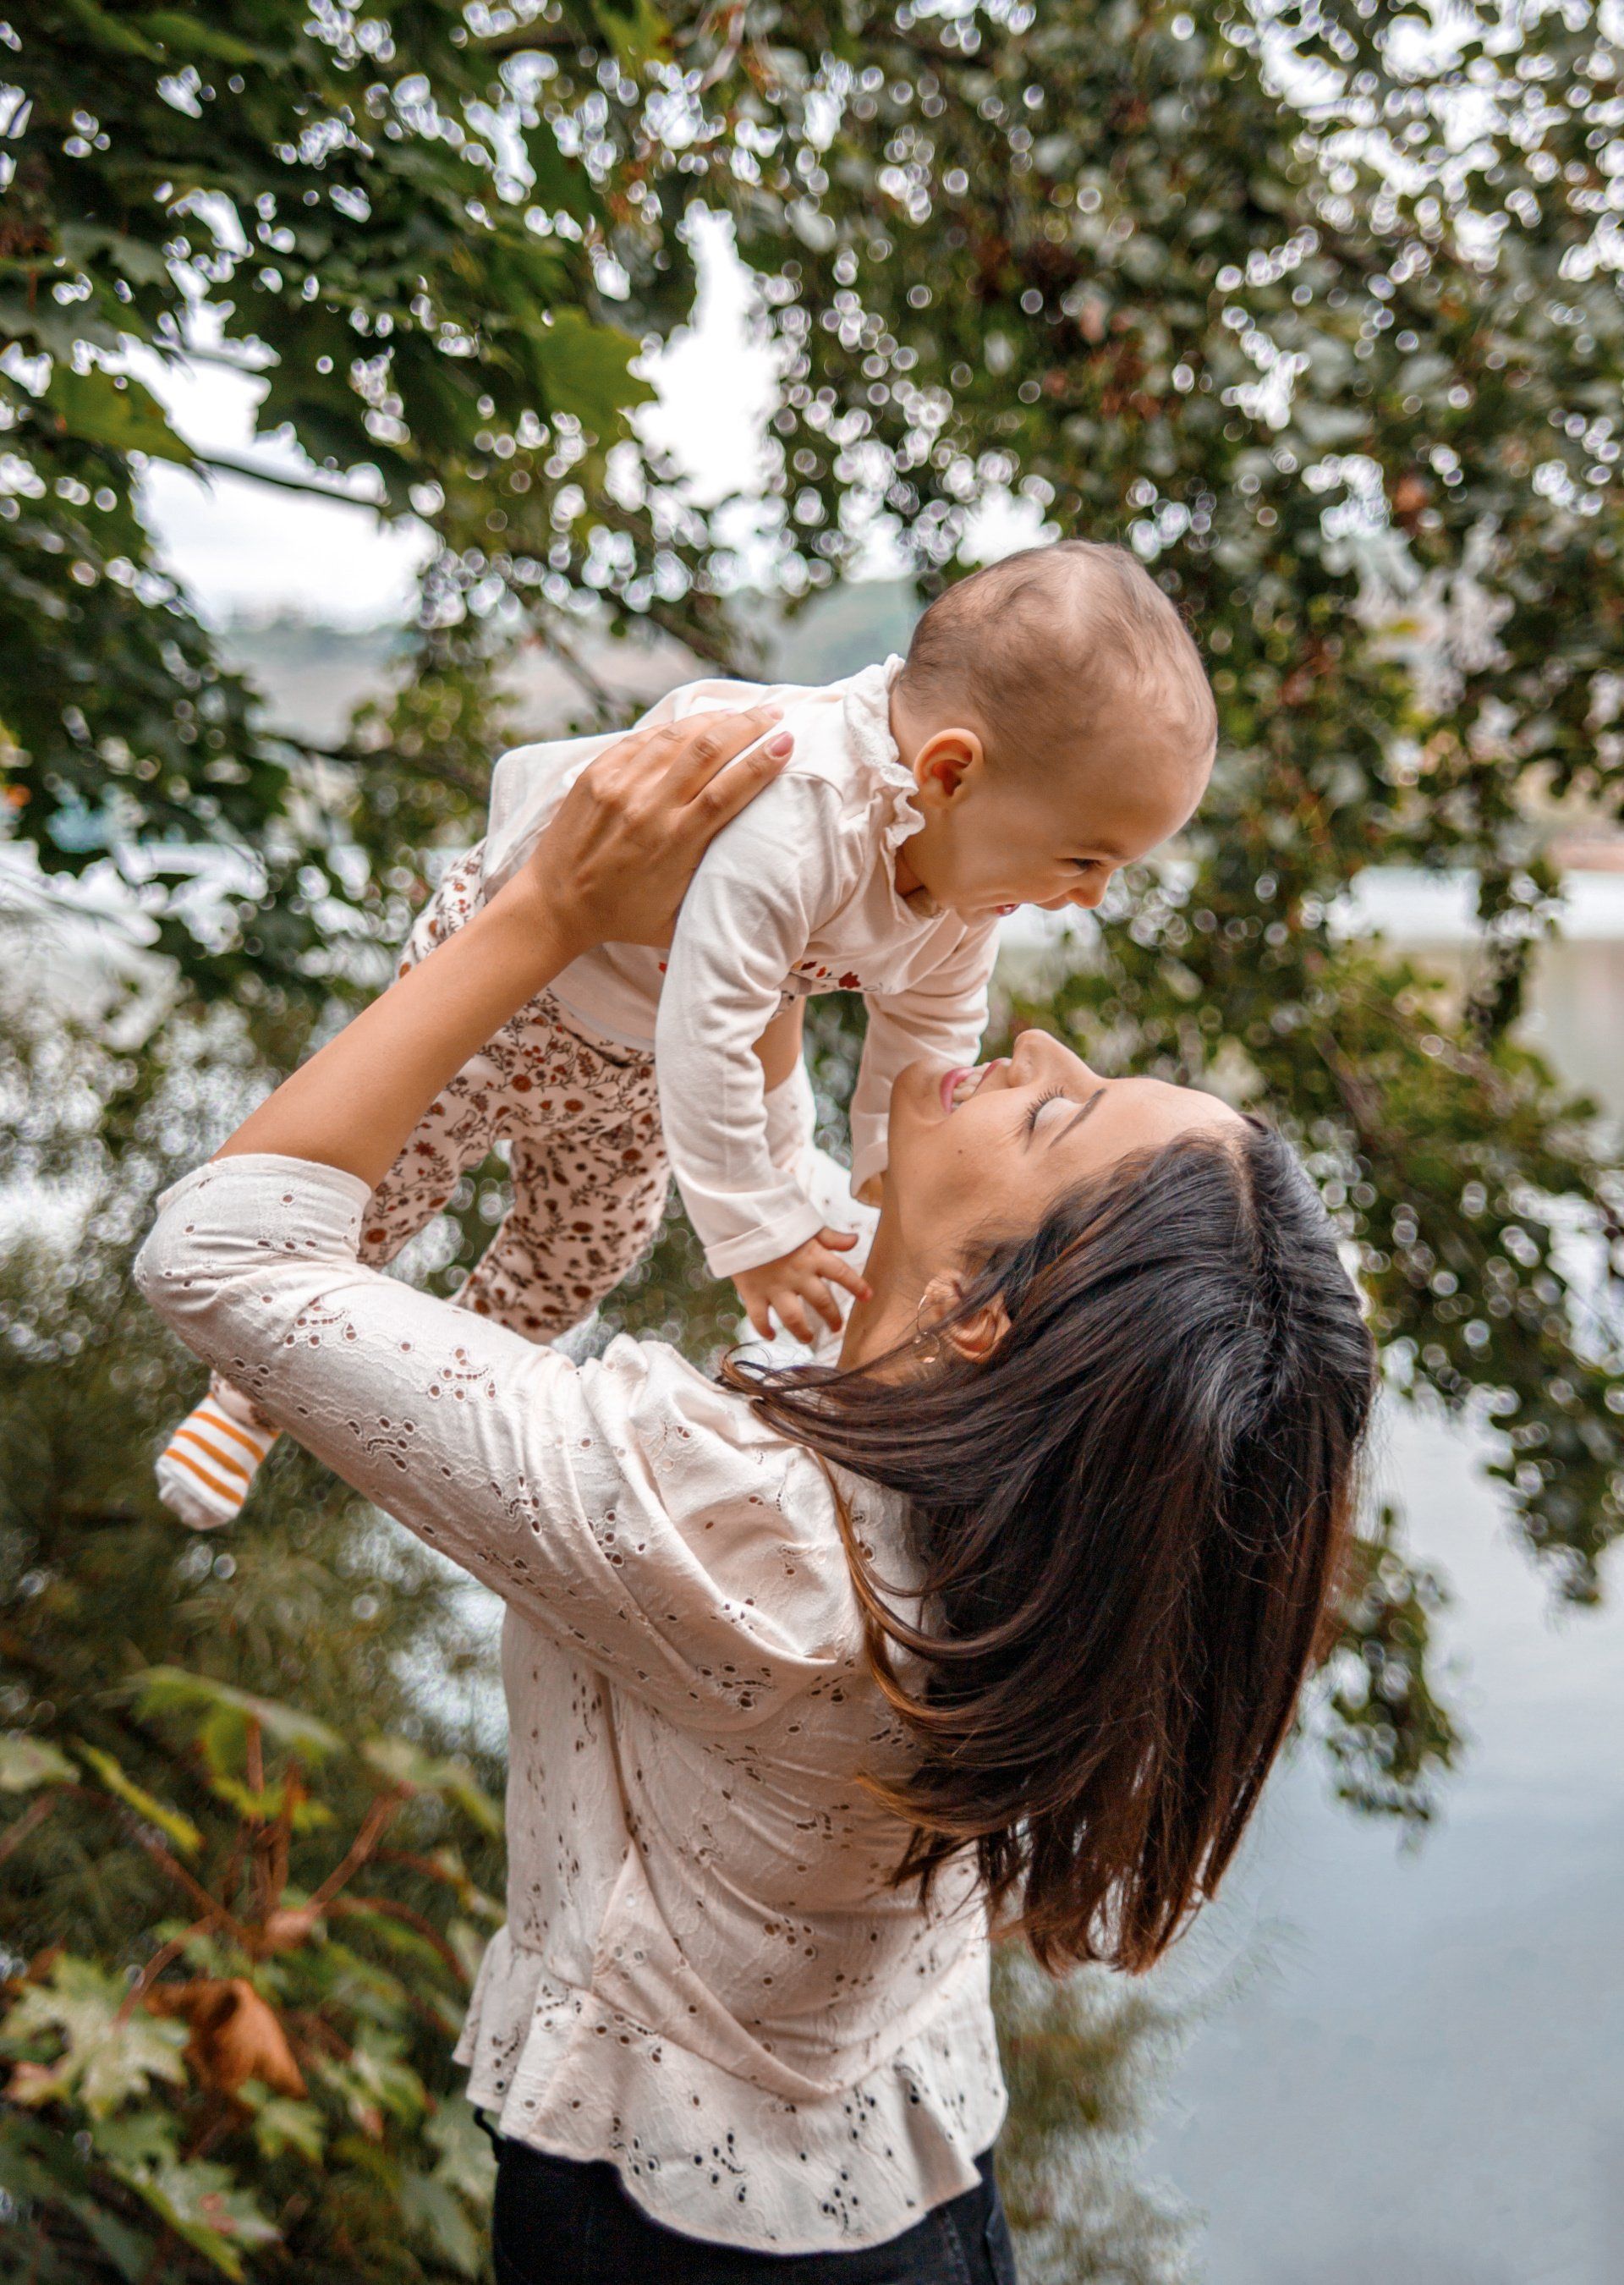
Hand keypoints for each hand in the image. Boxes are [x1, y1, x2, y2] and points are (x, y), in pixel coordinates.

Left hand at [517, 704, 792, 959]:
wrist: (554, 904)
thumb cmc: (623, 917)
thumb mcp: (677, 917)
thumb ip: (712, 886)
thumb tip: (755, 868)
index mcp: (672, 843)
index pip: (727, 791)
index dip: (760, 762)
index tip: (787, 742)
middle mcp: (647, 808)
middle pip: (708, 751)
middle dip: (747, 726)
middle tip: (774, 715)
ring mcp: (618, 786)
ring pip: (676, 737)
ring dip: (715, 719)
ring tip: (742, 713)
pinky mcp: (596, 773)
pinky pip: (643, 739)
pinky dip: (675, 728)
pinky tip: (696, 722)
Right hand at [734, 1230, 872, 1344]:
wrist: (738, 1219)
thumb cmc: (775, 1220)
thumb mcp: (806, 1225)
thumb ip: (831, 1237)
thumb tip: (854, 1240)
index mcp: (813, 1256)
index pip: (842, 1274)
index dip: (857, 1286)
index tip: (868, 1297)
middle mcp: (798, 1274)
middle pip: (822, 1302)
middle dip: (833, 1318)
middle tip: (836, 1327)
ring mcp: (775, 1286)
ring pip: (794, 1318)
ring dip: (803, 1332)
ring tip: (807, 1338)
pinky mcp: (753, 1292)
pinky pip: (760, 1318)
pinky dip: (764, 1330)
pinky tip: (771, 1335)